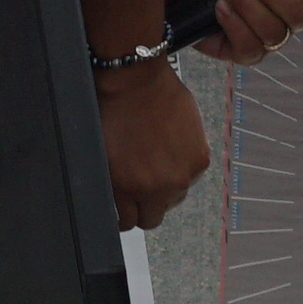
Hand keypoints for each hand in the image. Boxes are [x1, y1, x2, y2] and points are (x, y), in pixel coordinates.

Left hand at [96, 62, 207, 230]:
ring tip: (157, 162)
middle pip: (153, 218)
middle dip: (145, 206)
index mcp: (127, 189)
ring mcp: (181, 175)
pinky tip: (171, 148)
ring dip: (166, 187)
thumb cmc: (114, 110)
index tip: (125, 208)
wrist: (136, 81)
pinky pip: (191, 176)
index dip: (125, 215)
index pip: (128, 223)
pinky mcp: (199, 158)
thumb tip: (120, 202)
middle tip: (141, 187)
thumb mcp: (103, 156)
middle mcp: (157, 188)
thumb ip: (115, 186)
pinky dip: (183, 167)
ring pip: (174, 197)